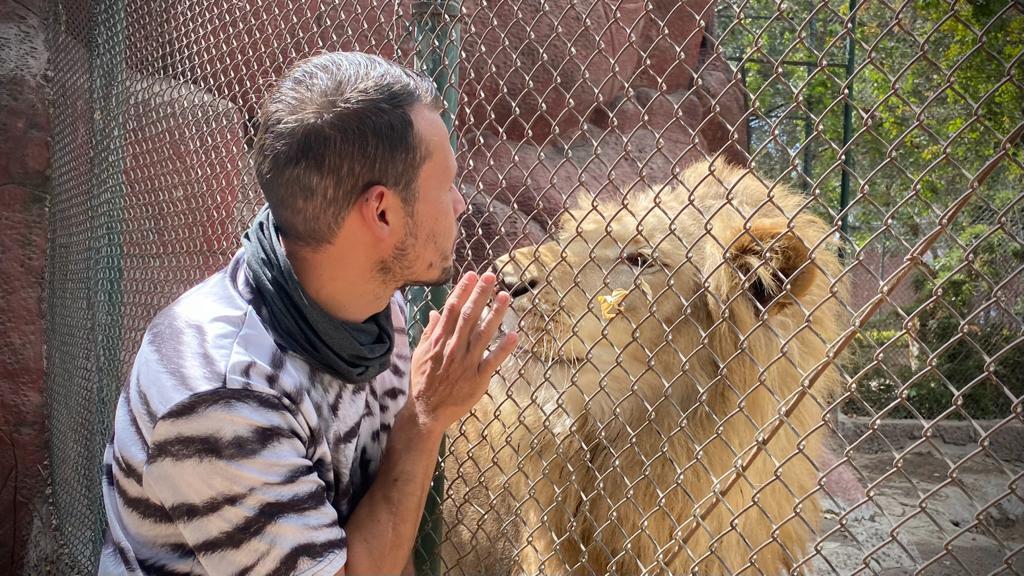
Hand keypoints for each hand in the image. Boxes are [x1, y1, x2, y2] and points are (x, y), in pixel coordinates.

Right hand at [407, 272, 518, 433]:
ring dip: (495, 314)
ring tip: (505, 297)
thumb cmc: (423, 380)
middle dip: (480, 295)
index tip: (472, 275)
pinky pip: (493, 360)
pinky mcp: (478, 379)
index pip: (451, 309)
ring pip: (483, 334)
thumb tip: (435, 312)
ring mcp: (466, 363)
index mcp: (439, 340)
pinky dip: (504, 348)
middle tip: (491, 277)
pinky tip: (515, 335)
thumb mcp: (420, 353)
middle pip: (468, 316)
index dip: (462, 291)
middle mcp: (453, 348)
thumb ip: (430, 332)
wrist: (427, 410)